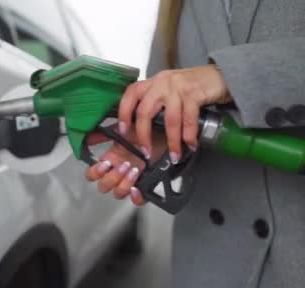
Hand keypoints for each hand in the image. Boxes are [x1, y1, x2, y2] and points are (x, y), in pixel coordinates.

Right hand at [85, 124, 166, 205]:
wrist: (166, 136)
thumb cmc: (146, 132)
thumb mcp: (123, 129)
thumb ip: (104, 134)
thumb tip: (88, 137)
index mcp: (110, 160)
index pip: (93, 174)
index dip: (95, 172)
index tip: (106, 164)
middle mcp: (118, 172)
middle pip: (103, 186)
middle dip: (112, 177)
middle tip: (125, 165)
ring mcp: (131, 181)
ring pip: (117, 193)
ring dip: (123, 183)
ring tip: (135, 170)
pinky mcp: (144, 187)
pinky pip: (137, 200)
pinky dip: (136, 197)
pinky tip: (137, 188)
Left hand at [116, 64, 231, 163]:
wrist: (219, 76)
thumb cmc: (192, 86)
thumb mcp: (168, 90)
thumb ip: (155, 103)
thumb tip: (141, 128)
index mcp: (152, 83)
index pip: (131, 94)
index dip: (123, 112)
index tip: (123, 130)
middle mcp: (162, 83)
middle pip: (145, 111)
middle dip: (144, 135)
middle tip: (146, 152)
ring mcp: (177, 87)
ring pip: (169, 119)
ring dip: (172, 141)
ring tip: (174, 155)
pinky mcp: (194, 93)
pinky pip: (188, 119)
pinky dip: (189, 135)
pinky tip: (190, 144)